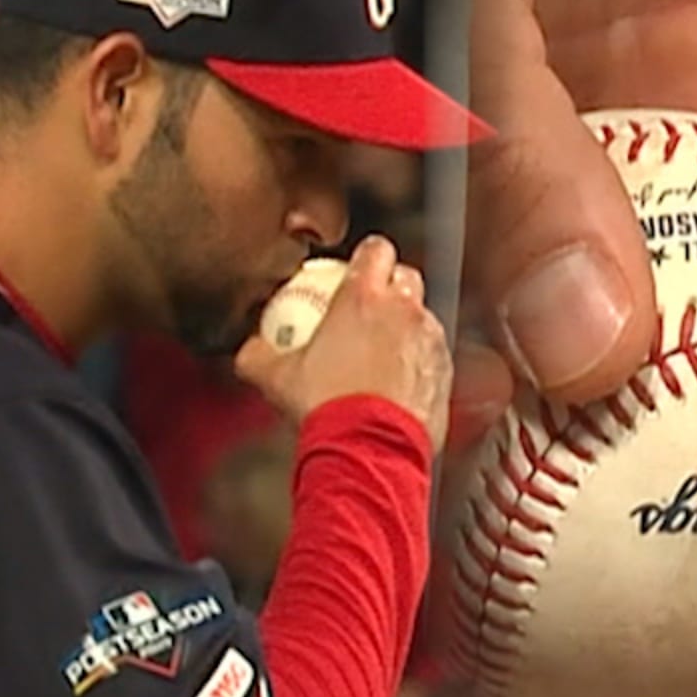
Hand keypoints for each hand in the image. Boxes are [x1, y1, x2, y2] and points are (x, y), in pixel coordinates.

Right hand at [234, 237, 451, 454]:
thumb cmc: (327, 407)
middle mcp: (405, 310)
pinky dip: (420, 359)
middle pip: (406, 276)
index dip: (368, 256)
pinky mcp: (445, 370)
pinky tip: (398, 380)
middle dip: (391, 285)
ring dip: (406, 325)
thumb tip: (251, 349)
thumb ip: (258, 353)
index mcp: (364, 296)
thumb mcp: (275, 376)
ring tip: (381, 351)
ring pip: (424, 316)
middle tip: (370, 307)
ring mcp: (430, 340)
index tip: (355, 270)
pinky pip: (434, 354)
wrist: (367, 448)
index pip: (376, 249)